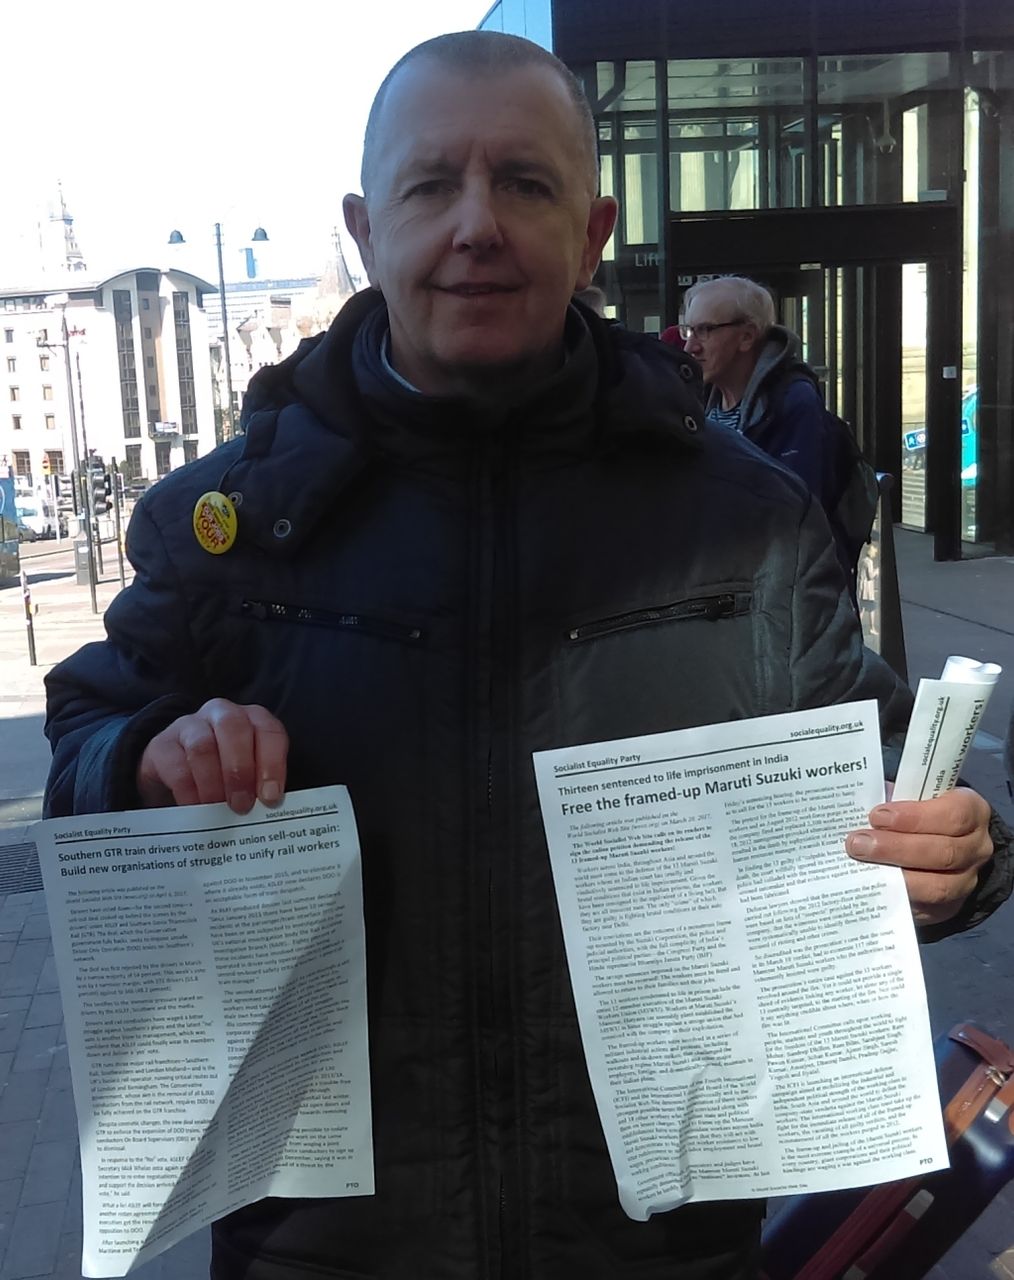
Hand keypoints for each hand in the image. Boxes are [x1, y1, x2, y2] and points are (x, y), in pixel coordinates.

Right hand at [137, 698, 287, 812]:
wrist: (175, 782)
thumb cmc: (223, 780)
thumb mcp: (247, 780)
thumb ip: (260, 788)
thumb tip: (271, 810)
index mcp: (253, 720)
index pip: (269, 731)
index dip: (273, 764)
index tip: (271, 797)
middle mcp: (222, 714)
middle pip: (234, 728)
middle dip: (240, 770)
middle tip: (242, 806)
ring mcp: (189, 725)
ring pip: (203, 744)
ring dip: (213, 781)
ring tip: (217, 809)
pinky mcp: (161, 744)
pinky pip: (175, 763)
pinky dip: (187, 789)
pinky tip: (193, 807)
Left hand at [845, 786, 993, 926]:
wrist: (938, 846)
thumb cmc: (918, 815)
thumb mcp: (912, 798)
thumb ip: (893, 801)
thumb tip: (855, 810)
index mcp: (972, 811)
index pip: (953, 814)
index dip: (914, 816)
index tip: (877, 816)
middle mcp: (977, 847)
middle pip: (943, 852)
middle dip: (896, 848)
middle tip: (858, 843)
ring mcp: (967, 880)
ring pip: (939, 886)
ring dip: (897, 877)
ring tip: (862, 865)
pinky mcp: (950, 907)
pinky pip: (926, 908)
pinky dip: (898, 897)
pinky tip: (874, 887)